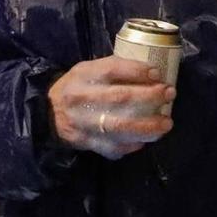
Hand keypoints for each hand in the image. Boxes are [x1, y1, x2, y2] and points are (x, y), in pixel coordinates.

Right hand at [49, 57, 173, 158]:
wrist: (47, 114)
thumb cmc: (76, 88)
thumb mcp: (87, 70)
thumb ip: (113, 70)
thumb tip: (152, 74)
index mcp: (82, 76)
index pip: (111, 70)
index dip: (137, 71)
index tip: (158, 73)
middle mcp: (81, 98)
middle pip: (120, 98)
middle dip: (150, 96)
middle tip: (169, 94)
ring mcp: (83, 123)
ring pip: (120, 126)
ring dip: (148, 126)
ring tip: (166, 124)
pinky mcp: (87, 143)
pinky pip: (115, 146)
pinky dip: (134, 144)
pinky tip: (146, 139)